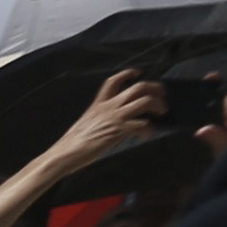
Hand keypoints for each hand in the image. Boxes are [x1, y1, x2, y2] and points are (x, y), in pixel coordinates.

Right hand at [44, 74, 164, 173]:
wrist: (63, 154)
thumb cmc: (72, 143)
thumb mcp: (87, 122)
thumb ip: (101, 117)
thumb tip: (114, 120)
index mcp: (98, 104)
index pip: (113, 81)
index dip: (127, 73)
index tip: (138, 72)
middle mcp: (108, 107)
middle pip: (138, 87)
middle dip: (154, 88)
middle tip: (162, 94)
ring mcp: (114, 117)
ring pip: (144, 101)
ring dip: (157, 105)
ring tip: (161, 112)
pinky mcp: (118, 131)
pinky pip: (142, 124)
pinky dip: (149, 129)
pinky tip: (147, 135)